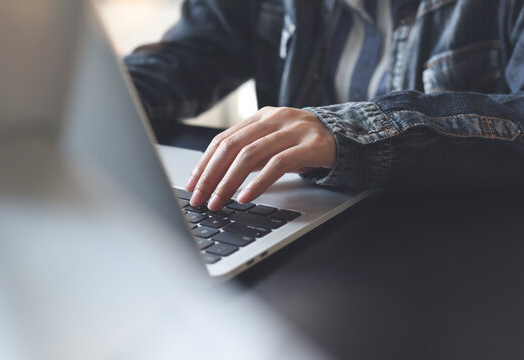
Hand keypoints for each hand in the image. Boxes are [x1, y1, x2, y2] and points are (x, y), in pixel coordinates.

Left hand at [185, 106, 335, 209]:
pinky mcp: (311, 145)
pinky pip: (278, 164)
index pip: (224, 139)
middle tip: (200, 197)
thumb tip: (216, 177)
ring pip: (251, 155)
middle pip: (232, 146)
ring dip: (229, 182)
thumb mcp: (274, 144)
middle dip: (211, 174)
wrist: (347, 137)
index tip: (192, 184)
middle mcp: (275, 118)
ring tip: (218, 201)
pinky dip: (258, 183)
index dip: (204, 162)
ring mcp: (294, 130)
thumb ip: (249, 154)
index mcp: (261, 116)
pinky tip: (245, 197)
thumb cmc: (304, 145)